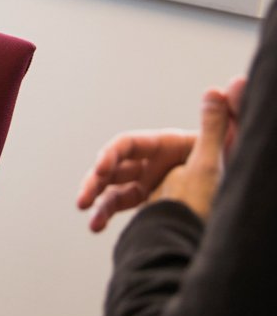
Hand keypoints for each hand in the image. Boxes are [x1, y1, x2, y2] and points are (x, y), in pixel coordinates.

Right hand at [76, 77, 243, 231]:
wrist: (231, 223)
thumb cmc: (224, 189)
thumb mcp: (217, 161)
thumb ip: (215, 125)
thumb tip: (219, 90)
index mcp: (166, 146)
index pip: (129, 144)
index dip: (110, 155)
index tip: (100, 169)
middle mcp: (154, 161)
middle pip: (115, 165)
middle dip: (95, 180)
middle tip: (83, 199)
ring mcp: (150, 182)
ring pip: (112, 185)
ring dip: (95, 196)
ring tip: (83, 208)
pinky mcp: (148, 202)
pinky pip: (120, 204)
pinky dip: (105, 213)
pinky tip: (96, 225)